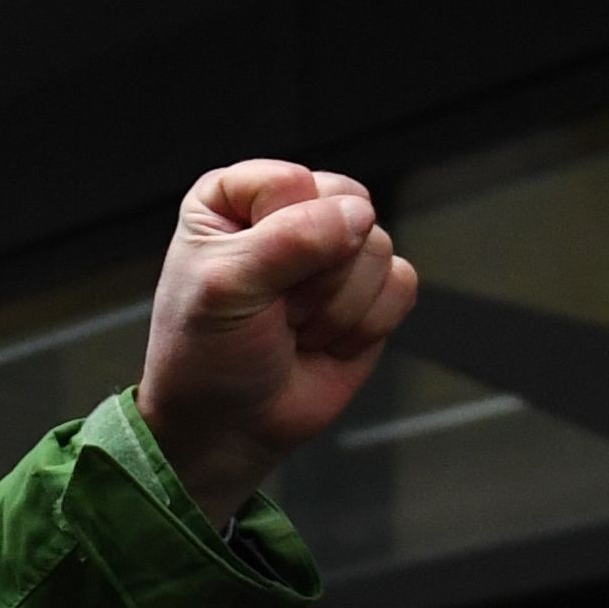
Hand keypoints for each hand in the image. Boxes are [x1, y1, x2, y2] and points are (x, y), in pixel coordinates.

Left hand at [140, 160, 413, 519]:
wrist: (228, 425)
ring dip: (334, 307)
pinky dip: (364, 325)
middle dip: (316, 274)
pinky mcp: (371, 290)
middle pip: (347, 207)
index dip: (277, 235)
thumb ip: (288, 241)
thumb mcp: (225, 290)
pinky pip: (402, 284)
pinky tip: (323, 342)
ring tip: (292, 329)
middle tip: (274, 309)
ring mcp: (334, 252)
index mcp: (233, 199)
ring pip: (378, 248)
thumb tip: (359, 216)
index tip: (243, 277)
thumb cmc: (206, 355)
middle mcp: (287, 214)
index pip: (291, 183)